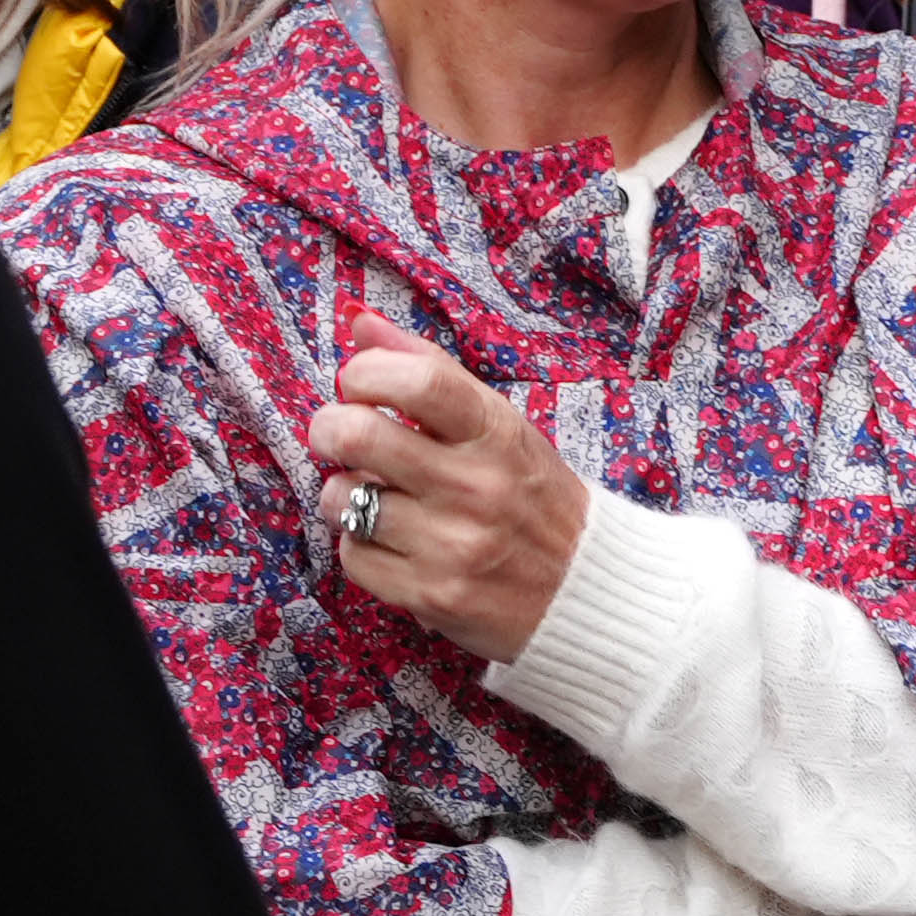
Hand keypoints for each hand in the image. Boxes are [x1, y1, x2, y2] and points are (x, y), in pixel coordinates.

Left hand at [307, 310, 589, 663]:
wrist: (586, 588)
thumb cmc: (532, 495)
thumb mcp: (499, 424)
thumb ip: (428, 368)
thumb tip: (358, 319)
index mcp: (496, 432)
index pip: (416, 380)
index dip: (365, 372)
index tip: (358, 383)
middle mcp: (477, 486)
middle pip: (358, 435)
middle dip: (329, 428)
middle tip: (338, 434)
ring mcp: (455, 545)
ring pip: (343, 498)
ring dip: (341, 492)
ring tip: (368, 494)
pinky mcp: (434, 596)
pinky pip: (353, 556)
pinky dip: (359, 544)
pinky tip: (390, 541)